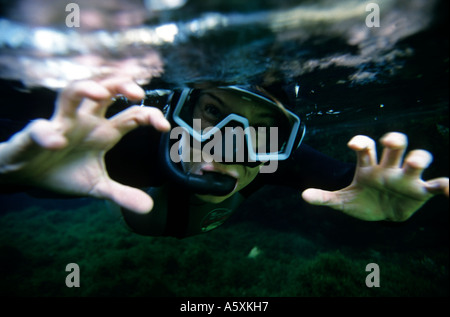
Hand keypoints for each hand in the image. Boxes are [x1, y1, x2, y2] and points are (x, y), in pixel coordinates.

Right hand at [0, 77, 170, 213]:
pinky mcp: (35, 134)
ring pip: (71, 92)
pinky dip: (47, 134)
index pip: (132, 115)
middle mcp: (85, 121)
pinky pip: (39, 128)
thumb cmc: (63, 172)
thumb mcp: (97, 187)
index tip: (164, 127)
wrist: (27, 174)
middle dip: (122, 85)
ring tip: (101, 92)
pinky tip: (57, 143)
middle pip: (105, 91)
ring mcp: (61, 123)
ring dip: (86, 88)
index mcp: (104, 132)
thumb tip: (149, 208)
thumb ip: (122, 194)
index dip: (150, 116)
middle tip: (138, 93)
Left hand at [301, 132, 448, 220]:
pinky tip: (448, 187)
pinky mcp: (421, 191)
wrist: (381, 215)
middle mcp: (388, 167)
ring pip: (418, 158)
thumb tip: (303, 196)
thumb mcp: (342, 202)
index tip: (353, 144)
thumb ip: (325, 197)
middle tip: (389, 142)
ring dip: (419, 158)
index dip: (361, 141)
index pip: (365, 147)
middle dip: (394, 140)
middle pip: (395, 145)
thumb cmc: (362, 202)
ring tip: (416, 163)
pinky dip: (445, 185)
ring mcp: (406, 178)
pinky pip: (436, 185)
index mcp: (368, 167)